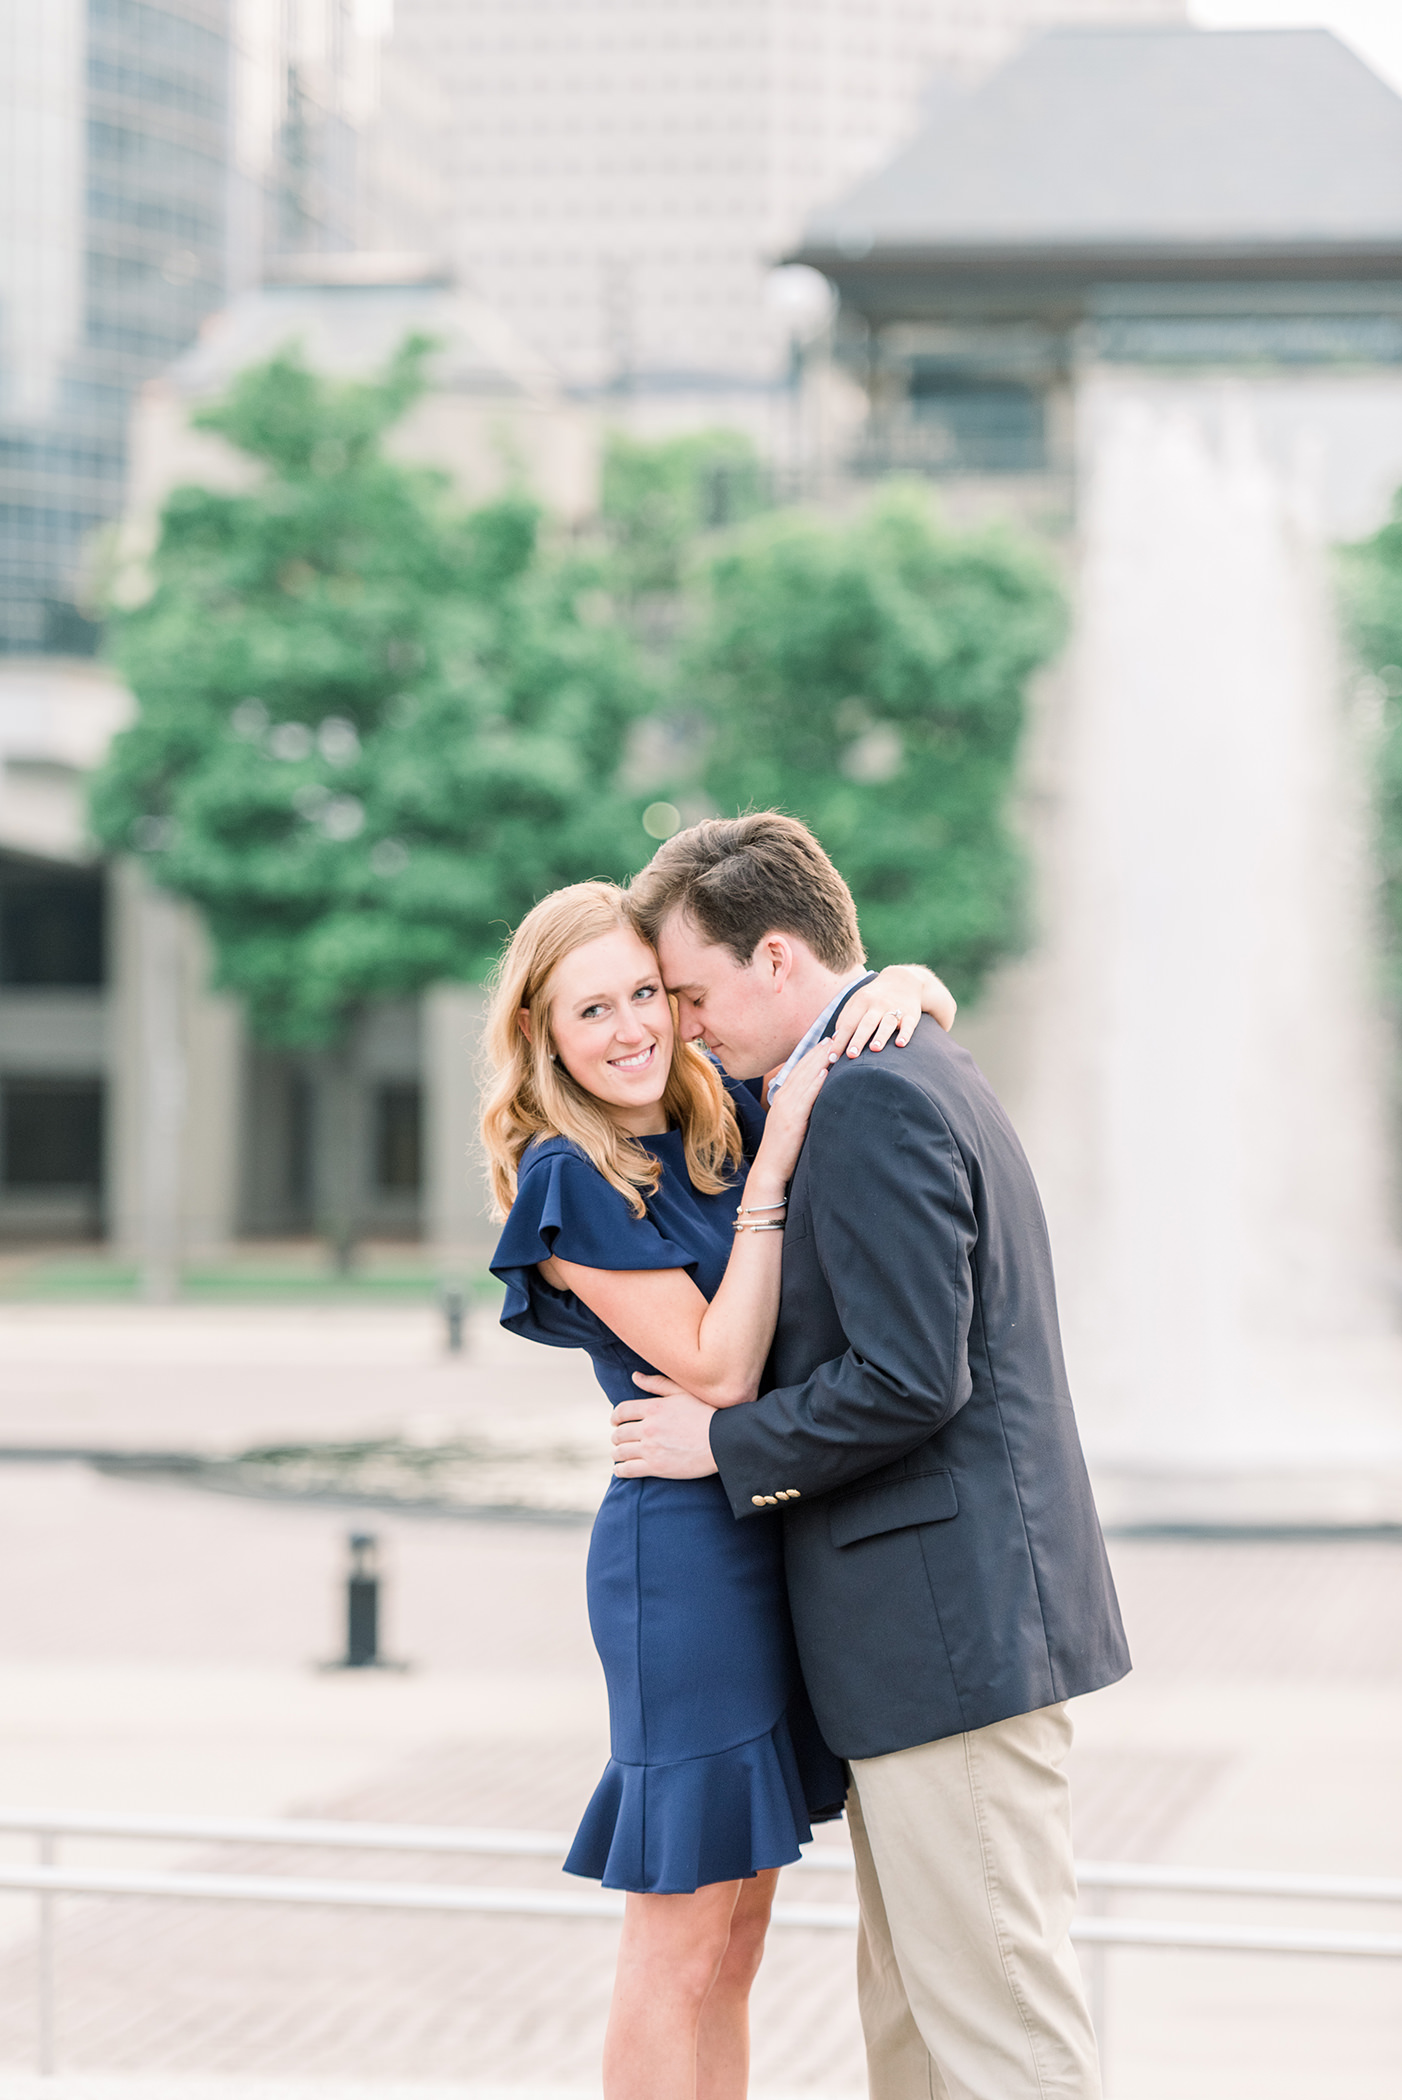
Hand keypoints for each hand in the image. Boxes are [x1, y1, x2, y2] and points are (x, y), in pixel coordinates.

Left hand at [612, 1376, 720, 1476]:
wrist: (722, 1441)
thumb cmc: (706, 1414)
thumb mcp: (683, 1392)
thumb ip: (657, 1384)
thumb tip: (635, 1376)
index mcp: (653, 1408)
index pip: (622, 1411)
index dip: (615, 1417)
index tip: (615, 1422)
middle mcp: (648, 1428)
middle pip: (619, 1433)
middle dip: (617, 1436)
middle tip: (618, 1439)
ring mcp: (651, 1449)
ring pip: (621, 1452)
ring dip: (617, 1453)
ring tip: (619, 1454)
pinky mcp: (657, 1467)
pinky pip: (629, 1470)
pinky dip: (621, 1470)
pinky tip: (620, 1470)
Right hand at [749, 1038, 830, 1188]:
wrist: (769, 1172)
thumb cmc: (785, 1151)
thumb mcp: (793, 1123)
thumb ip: (804, 1108)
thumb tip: (821, 1098)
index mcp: (782, 1098)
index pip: (799, 1069)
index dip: (813, 1053)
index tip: (827, 1040)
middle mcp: (782, 1099)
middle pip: (802, 1068)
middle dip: (818, 1050)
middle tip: (835, 1035)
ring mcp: (785, 1109)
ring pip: (804, 1078)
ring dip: (819, 1061)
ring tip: (834, 1046)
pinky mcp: (790, 1121)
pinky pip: (805, 1098)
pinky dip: (814, 1083)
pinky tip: (825, 1072)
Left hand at [829, 964, 955, 1059]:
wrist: (903, 980)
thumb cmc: (874, 996)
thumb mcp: (858, 1000)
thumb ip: (845, 1018)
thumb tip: (834, 1039)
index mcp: (862, 1002)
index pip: (848, 1023)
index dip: (840, 1040)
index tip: (832, 1057)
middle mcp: (878, 1004)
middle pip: (866, 1023)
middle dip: (858, 1039)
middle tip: (850, 1055)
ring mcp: (895, 1009)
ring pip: (887, 1023)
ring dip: (881, 1036)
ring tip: (874, 1049)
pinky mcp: (911, 1014)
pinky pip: (909, 1024)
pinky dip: (905, 1034)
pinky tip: (901, 1044)